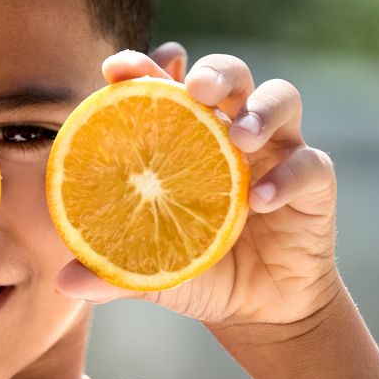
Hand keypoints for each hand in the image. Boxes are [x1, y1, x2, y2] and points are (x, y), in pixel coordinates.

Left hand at [54, 45, 345, 331]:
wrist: (258, 311)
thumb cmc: (199, 271)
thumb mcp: (151, 270)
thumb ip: (112, 269)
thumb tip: (64, 281)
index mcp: (189, 135)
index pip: (169, 84)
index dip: (146, 66)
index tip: (119, 68)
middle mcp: (233, 131)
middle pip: (230, 75)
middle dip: (215, 72)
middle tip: (197, 91)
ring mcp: (277, 150)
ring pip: (280, 98)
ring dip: (261, 110)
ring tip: (240, 139)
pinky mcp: (314, 182)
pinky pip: (310, 165)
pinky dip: (288, 177)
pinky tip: (262, 202)